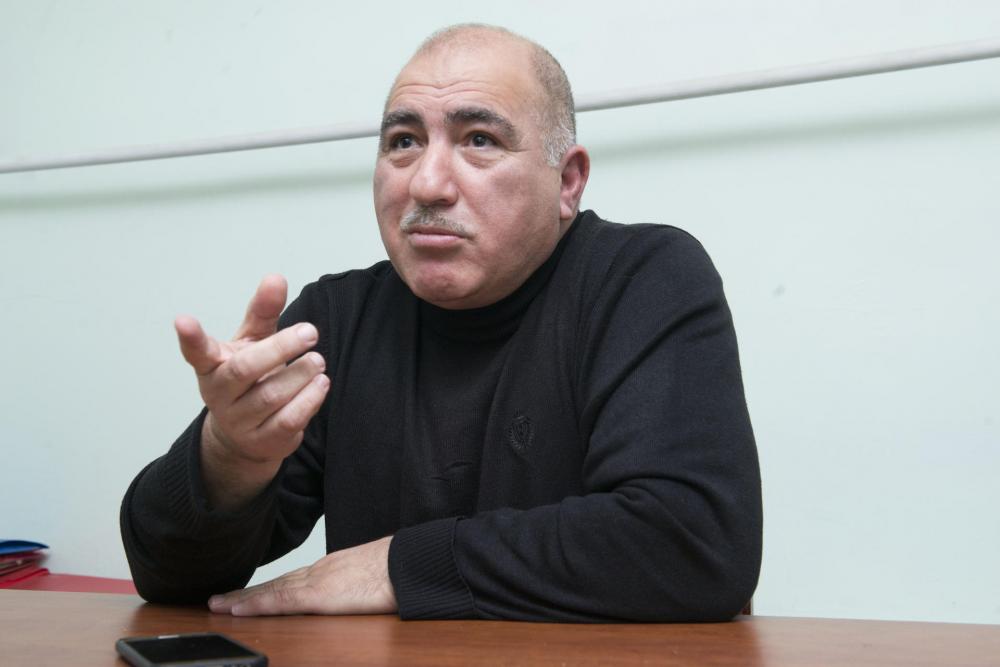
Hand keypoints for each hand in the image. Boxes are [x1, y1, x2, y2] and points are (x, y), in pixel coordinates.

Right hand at [175, 275, 329, 508]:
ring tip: (318, 360)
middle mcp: (219, 394)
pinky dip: (309, 399)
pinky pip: (289, 420)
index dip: (190, 337)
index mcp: (212, 366)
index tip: (182, 320)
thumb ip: (263, 312)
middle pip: (245, 370)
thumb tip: (276, 277)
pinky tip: (321, 384)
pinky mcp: (263, 441)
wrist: (246, 434)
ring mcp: (239, 421)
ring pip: (271, 396)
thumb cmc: (249, 378)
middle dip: (280, 349)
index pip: (197, 351)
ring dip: (301, 374)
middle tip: (310, 332)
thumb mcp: (252, 342)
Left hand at [207, 536, 396, 615]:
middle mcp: (319, 571)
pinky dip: (255, 604)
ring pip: (271, 591)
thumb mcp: (372, 577)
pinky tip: (236, 609)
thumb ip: (357, 584)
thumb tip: (356, 593)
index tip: (247, 594)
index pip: (292, 579)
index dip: (267, 587)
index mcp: (332, 568)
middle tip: (218, 599)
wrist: (409, 563)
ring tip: (217, 605)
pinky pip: (280, 600)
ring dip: (242, 599)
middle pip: (275, 583)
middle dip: (246, 593)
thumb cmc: (399, 571)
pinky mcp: (319, 595)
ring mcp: (317, 581)